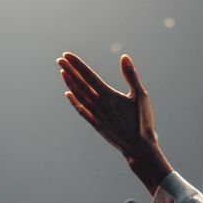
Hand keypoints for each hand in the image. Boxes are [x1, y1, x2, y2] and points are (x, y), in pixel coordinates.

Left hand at [57, 52, 173, 193]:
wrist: (138, 147)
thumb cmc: (142, 121)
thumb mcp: (141, 96)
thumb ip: (131, 76)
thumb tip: (125, 57)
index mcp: (108, 95)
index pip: (88, 75)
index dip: (77, 64)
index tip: (67, 55)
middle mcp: (98, 104)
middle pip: (80, 84)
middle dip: (69, 70)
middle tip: (60, 59)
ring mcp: (95, 115)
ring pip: (78, 96)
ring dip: (70, 83)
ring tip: (62, 72)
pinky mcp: (95, 124)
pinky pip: (81, 110)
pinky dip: (73, 101)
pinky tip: (68, 94)